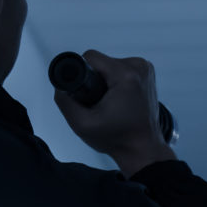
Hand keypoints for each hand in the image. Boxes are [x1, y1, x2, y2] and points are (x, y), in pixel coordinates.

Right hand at [55, 49, 176, 178]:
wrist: (143, 149)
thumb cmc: (116, 139)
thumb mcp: (82, 124)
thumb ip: (64, 102)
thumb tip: (59, 86)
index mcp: (126, 75)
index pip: (91, 57)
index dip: (81, 73)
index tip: (85, 94)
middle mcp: (139, 67)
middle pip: (101, 62)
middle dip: (93, 80)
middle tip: (98, 103)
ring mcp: (145, 69)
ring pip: (110, 65)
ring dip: (104, 80)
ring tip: (109, 104)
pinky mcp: (147, 73)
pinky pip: (121, 69)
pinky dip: (114, 81)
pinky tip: (117, 99)